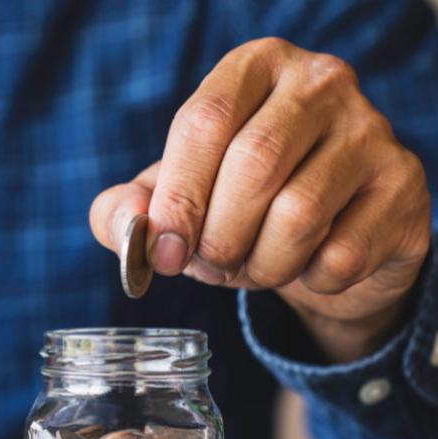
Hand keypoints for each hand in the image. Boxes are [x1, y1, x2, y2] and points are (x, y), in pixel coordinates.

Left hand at [90, 38, 431, 362]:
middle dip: (218, 235)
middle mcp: (319, 83)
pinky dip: (308, 280)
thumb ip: (127, 210)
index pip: (205, 121)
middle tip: (209, 264)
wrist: (327, 237)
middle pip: (254, 164)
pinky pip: (341, 253)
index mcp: (253, 68)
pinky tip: (306, 266)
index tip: (164, 249)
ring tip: (251, 267)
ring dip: (260, 265)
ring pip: (299, 214)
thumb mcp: (172, 199)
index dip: (177, 196)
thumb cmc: (237, 206)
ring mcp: (371, 130)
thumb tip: (130, 228)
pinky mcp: (403, 186)